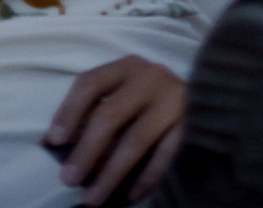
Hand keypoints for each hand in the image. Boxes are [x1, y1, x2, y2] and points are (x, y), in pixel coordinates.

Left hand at [44, 57, 186, 204]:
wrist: (210, 98)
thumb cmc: (152, 101)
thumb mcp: (124, 94)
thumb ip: (94, 111)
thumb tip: (51, 141)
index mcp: (127, 66)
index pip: (90, 83)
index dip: (69, 111)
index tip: (54, 140)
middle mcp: (149, 78)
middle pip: (110, 114)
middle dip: (86, 151)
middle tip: (68, 179)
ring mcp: (173, 100)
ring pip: (134, 140)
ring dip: (110, 173)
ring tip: (92, 198)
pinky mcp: (192, 125)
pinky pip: (163, 158)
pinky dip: (143, 179)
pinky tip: (128, 196)